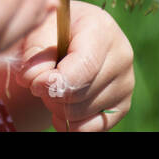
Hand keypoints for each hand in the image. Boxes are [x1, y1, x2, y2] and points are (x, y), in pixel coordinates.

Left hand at [16, 0, 133, 131]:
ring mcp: (125, 83)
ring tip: (53, 87)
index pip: (84, 67)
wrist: (72, 37)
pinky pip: (93, 129)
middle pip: (80, 94)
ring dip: (57, 107)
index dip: (55, 82)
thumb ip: (34, 52)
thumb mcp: (39, 29)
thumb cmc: (53, 30)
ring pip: (82, 113)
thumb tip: (34, 79)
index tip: (33, 83)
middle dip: (51, 94)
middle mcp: (121, 56)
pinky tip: (59, 109)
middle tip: (40, 81)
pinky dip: (70, 125)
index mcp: (102, 30)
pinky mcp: (122, 105)